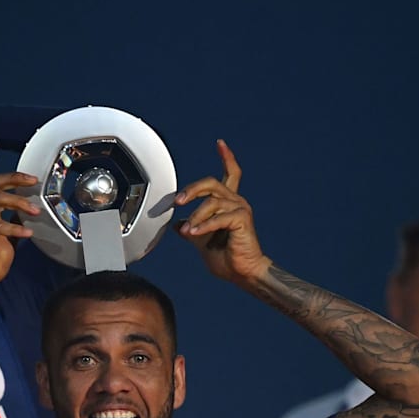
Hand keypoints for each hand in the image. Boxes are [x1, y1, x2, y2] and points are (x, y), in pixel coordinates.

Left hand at [174, 139, 270, 283]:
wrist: (242, 273)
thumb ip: (191, 227)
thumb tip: (176, 224)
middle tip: (178, 201)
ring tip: (188, 231)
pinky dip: (203, 225)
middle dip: (192, 190)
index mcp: (228, 204)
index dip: (226, 158)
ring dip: (195, 217)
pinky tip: (193, 234)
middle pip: (212, 183)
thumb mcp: (200, 240)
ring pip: (211, 202)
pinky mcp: (242, 219)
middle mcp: (236, 202)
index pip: (230, 174)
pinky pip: (218, 217)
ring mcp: (241, 209)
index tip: (220, 144)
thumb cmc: (226, 258)